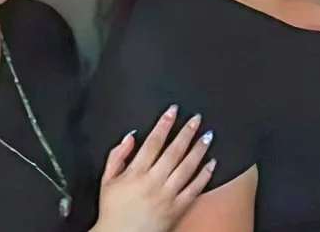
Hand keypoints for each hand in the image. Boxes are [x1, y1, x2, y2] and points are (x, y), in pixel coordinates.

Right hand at [93, 106, 214, 231]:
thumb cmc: (112, 209)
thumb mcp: (107, 181)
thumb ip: (117, 156)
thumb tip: (131, 136)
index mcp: (135, 173)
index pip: (152, 143)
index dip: (164, 124)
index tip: (173, 110)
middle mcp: (153, 182)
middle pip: (173, 151)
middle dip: (186, 132)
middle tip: (197, 118)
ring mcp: (167, 195)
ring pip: (187, 167)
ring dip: (199, 149)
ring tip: (209, 135)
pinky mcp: (178, 208)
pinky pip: (194, 188)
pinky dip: (205, 174)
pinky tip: (212, 162)